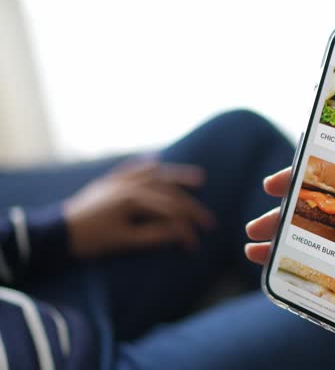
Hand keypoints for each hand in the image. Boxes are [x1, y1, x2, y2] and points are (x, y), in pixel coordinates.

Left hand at [63, 160, 215, 257]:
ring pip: (155, 174)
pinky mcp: (108, 182)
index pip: (170, 210)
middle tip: (208, 219)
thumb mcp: (124, 242)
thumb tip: (181, 233)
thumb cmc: (90, 240)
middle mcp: (130, 185)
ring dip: (177, 176)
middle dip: (191, 206)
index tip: (196, 244)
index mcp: (134, 199)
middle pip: (169, 191)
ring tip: (199, 178)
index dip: (186, 227)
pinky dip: (145, 164)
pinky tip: (156, 160)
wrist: (56, 233)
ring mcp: (119, 181)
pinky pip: (132, 167)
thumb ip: (155, 235)